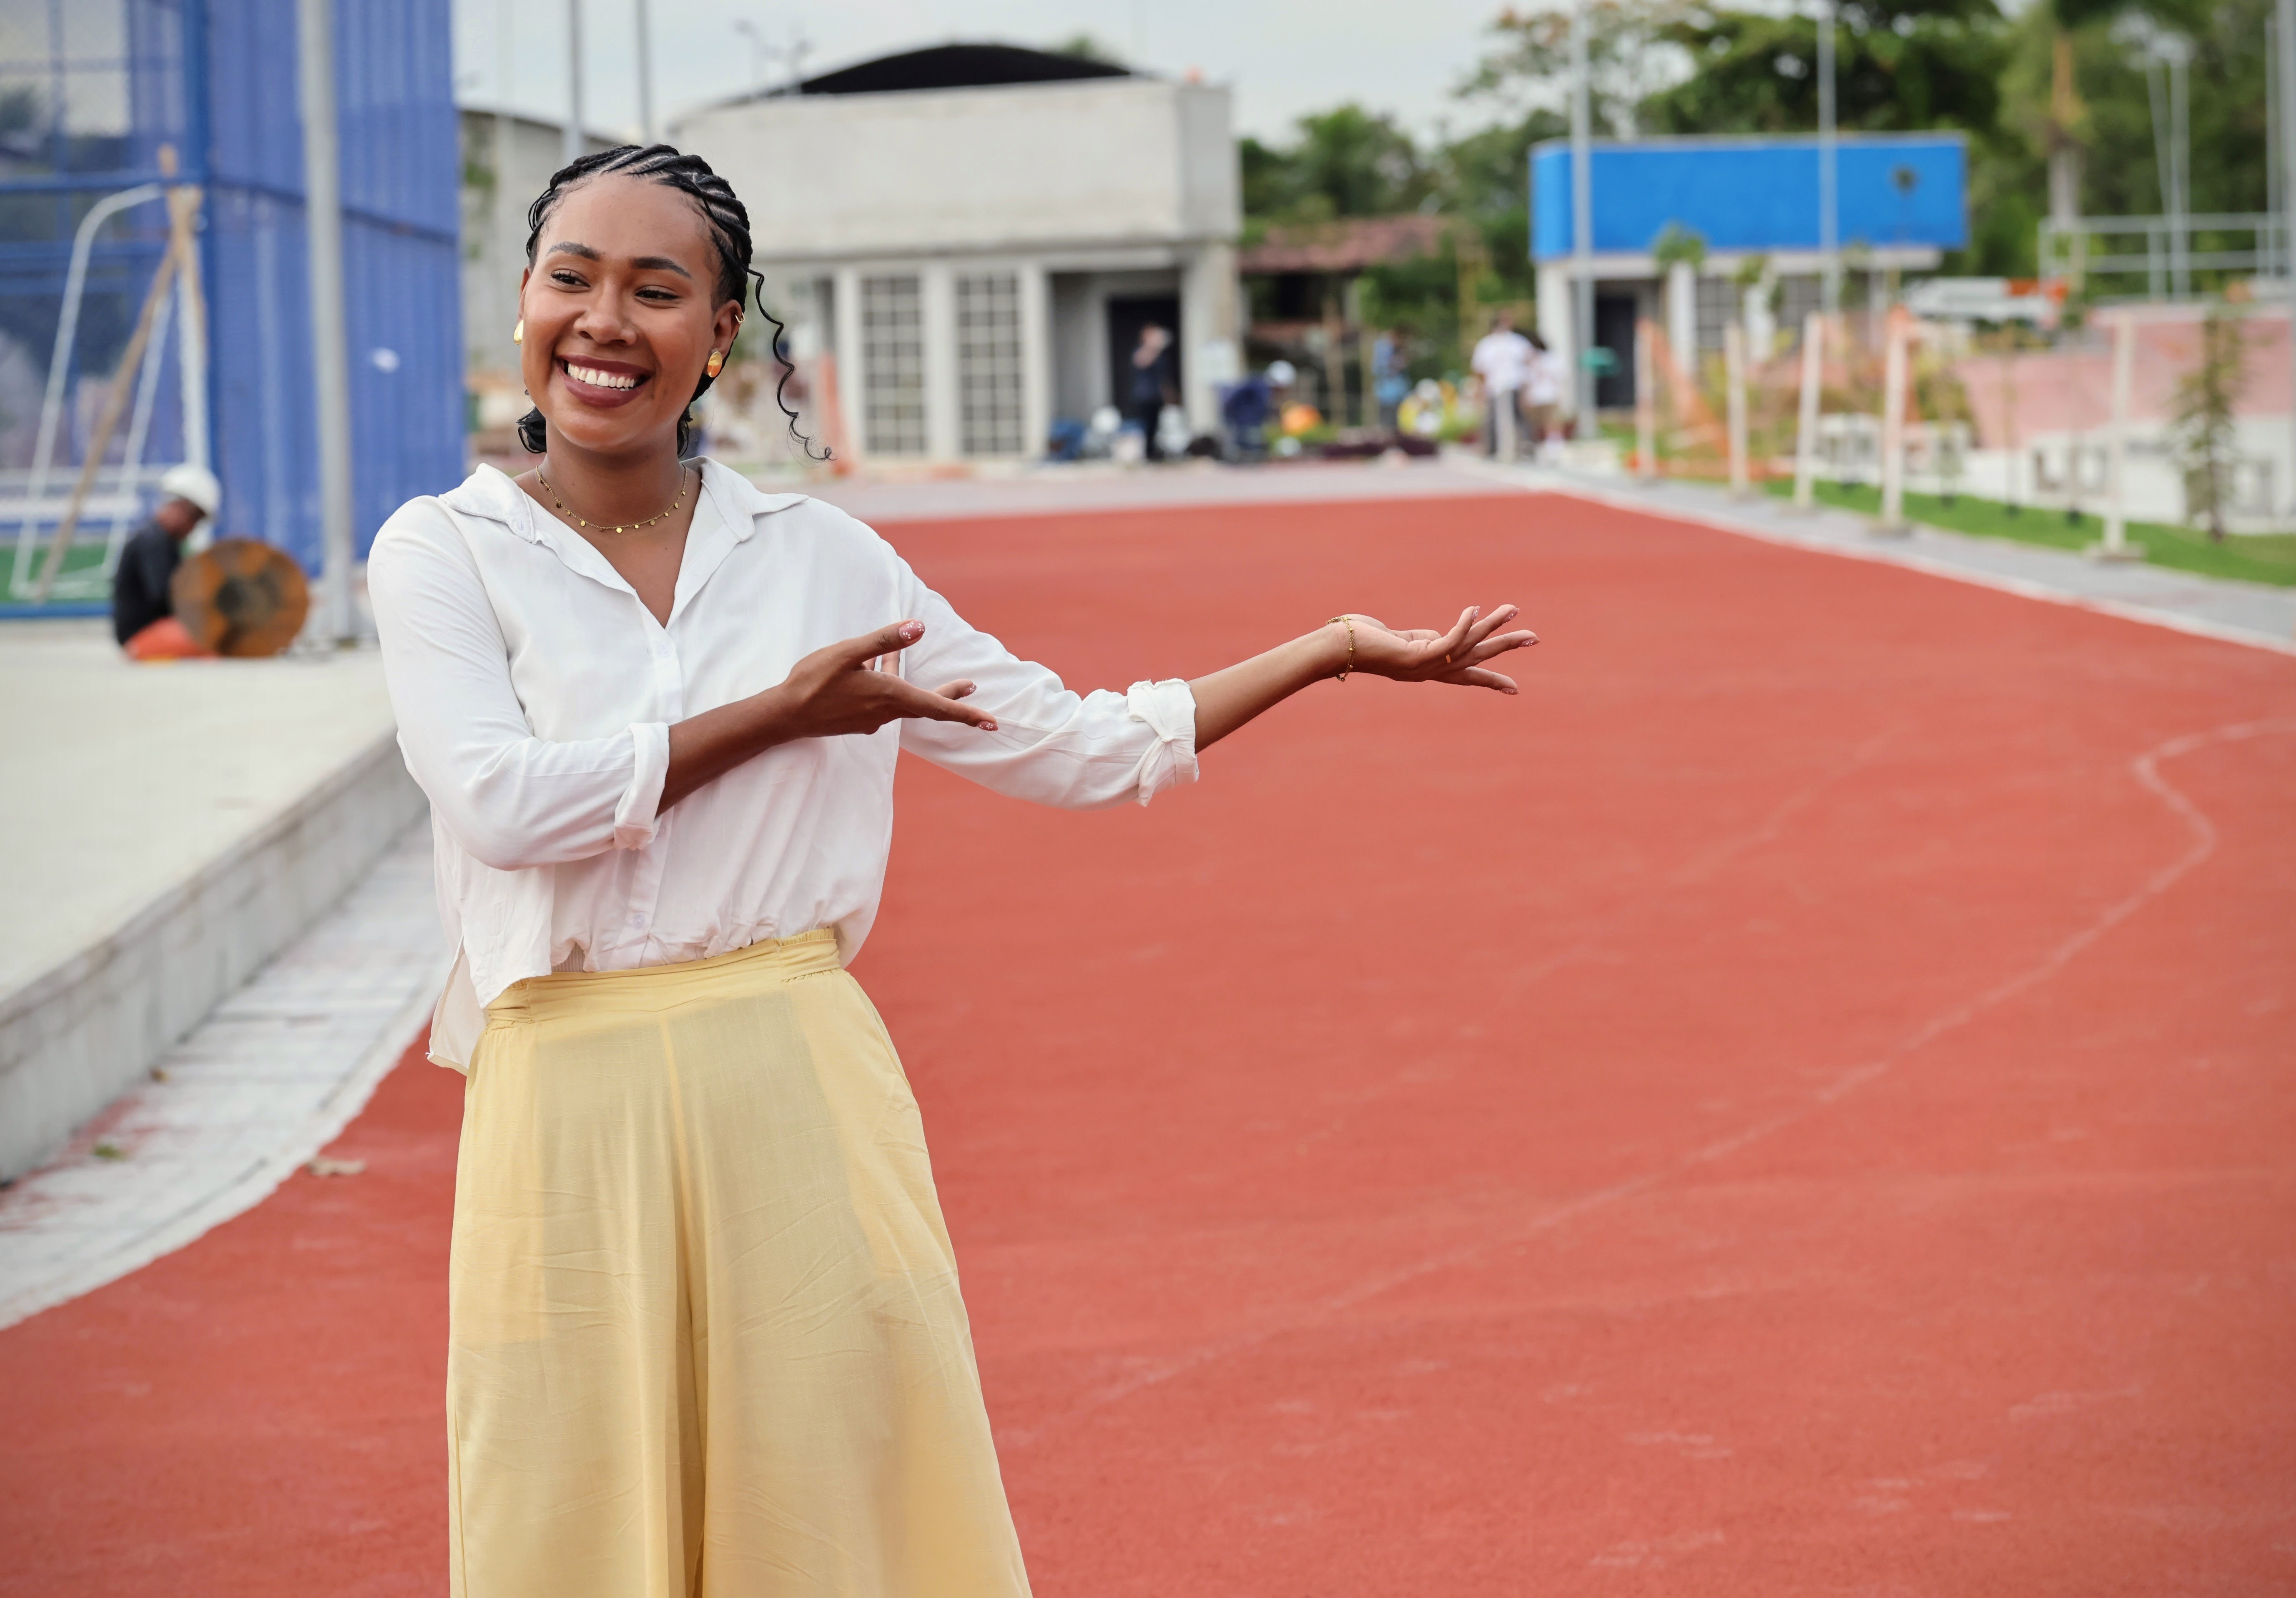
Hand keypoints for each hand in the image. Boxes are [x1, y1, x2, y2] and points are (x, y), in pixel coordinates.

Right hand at [769, 620, 997, 737]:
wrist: (784, 715)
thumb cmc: (813, 681)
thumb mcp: (848, 653)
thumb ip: (884, 641)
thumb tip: (918, 627)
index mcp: (889, 696)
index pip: (938, 707)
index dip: (966, 712)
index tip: (992, 721)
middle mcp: (885, 712)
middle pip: (926, 705)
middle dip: (950, 696)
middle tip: (972, 686)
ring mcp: (871, 718)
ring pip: (901, 697)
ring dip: (908, 679)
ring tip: (903, 652)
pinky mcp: (857, 719)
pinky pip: (882, 698)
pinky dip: (885, 682)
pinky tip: (873, 665)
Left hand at [1336, 605, 1536, 693]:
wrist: (1339, 648)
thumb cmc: (1360, 641)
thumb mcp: (1400, 640)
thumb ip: (1420, 640)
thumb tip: (1431, 637)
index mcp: (1429, 668)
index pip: (1467, 675)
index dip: (1491, 680)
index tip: (1515, 689)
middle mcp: (1430, 670)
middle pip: (1477, 658)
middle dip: (1505, 647)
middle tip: (1534, 638)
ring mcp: (1425, 665)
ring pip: (1468, 646)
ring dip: (1492, 627)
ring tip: (1512, 610)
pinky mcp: (1417, 655)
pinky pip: (1449, 641)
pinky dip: (1464, 626)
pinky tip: (1474, 609)